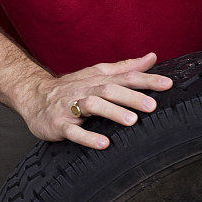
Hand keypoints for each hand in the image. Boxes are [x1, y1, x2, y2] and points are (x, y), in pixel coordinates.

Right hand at [20, 53, 171, 149]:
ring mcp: (72, 107)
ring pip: (93, 106)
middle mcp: (86, 90)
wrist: (34, 97)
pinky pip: (74, 131)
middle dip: (132, 97)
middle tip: (153, 106)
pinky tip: (104, 144)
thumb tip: (153, 57)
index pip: (126, 77)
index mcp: (99, 79)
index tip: (168, 84)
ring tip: (132, 121)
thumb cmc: (73, 87)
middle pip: (111, 89)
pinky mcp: (60, 125)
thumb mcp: (99, 73)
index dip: (147, 80)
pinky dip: (88, 137)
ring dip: (113, 112)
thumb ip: (127, 67)